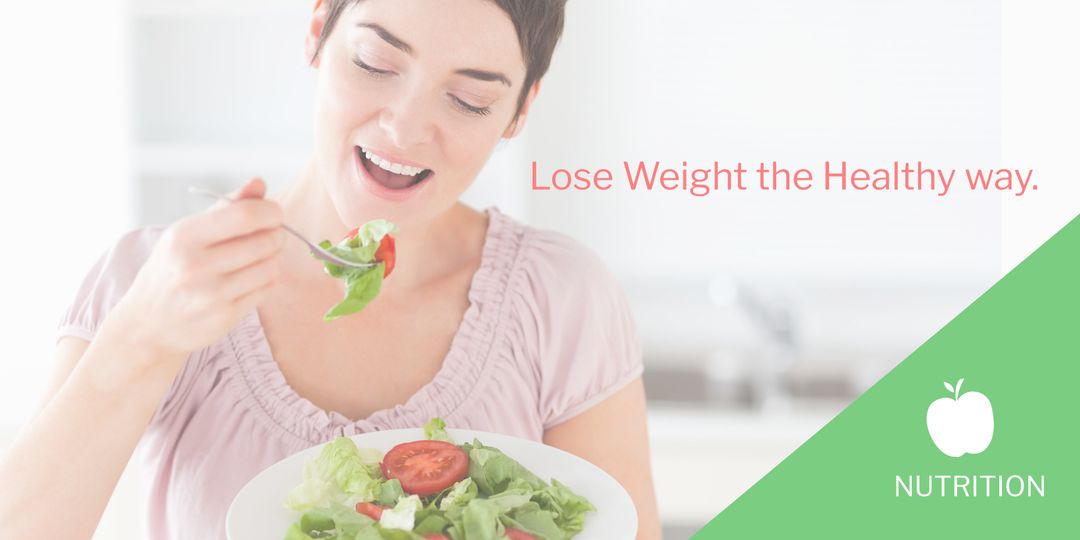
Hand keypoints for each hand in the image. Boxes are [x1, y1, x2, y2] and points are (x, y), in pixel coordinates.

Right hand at [107, 178, 284, 361]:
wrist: (147, 324)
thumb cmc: (171, 270)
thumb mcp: (187, 233)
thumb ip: (225, 207)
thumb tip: (259, 183)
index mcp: (184, 236)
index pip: (245, 215)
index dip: (270, 211)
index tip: (273, 212)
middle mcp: (195, 266)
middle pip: (264, 241)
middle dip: (276, 234)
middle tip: (271, 234)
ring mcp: (211, 294)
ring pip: (270, 266)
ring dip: (274, 257)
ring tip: (260, 256)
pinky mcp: (225, 316)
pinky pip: (266, 289)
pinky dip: (267, 279)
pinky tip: (252, 277)